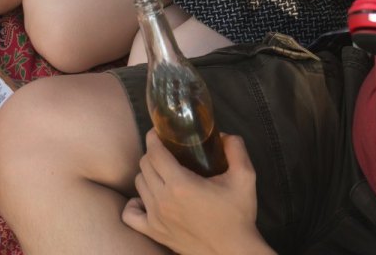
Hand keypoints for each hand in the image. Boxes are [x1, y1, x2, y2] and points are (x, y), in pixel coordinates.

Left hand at [122, 132, 269, 254]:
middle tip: (167, 151)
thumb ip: (236, 149)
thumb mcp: (245, 178)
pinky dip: (135, 203)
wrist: (232, 252)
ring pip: (139, 184)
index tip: (160, 132)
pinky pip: (130, 214)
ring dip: (148, 174)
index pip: (155, 152)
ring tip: (162, 172)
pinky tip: (148, 198)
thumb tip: (223, 135)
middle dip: (153, 153)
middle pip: (144, 165)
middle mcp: (163, 200)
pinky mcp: (154, 233)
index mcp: (181, 185)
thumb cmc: (237, 216)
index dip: (154, 138)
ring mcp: (156, 218)